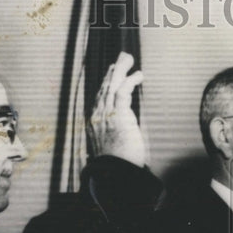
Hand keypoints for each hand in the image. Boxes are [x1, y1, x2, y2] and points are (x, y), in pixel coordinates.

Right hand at [87, 51, 148, 166]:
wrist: (114, 174)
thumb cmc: (115, 165)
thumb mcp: (111, 149)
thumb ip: (112, 138)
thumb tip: (119, 137)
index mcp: (94, 122)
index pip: (99, 97)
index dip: (106, 82)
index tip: (113, 72)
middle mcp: (97, 116)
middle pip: (104, 87)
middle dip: (113, 71)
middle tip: (122, 58)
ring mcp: (106, 115)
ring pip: (112, 85)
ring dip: (121, 70)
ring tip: (129, 59)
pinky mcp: (118, 116)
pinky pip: (122, 92)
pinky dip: (130, 81)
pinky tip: (138, 75)